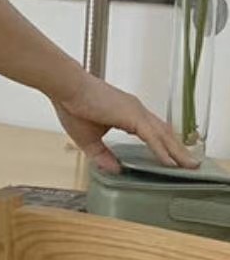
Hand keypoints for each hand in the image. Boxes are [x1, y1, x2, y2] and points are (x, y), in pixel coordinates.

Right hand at [52, 70, 197, 172]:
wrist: (68, 89)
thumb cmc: (74, 108)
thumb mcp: (89, 141)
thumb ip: (102, 156)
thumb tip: (115, 170)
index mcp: (128, 115)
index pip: (153, 132)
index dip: (165, 146)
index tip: (174, 158)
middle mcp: (137, 111)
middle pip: (164, 133)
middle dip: (178, 150)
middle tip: (190, 164)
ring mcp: (137, 112)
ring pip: (163, 135)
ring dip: (177, 151)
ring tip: (188, 165)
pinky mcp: (132, 115)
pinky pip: (152, 136)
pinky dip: (162, 150)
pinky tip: (170, 162)